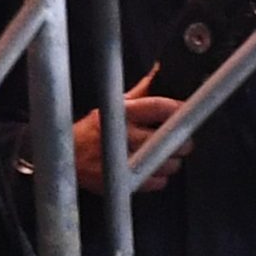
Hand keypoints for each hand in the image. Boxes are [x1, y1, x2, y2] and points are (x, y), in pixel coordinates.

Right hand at [72, 71, 188, 195]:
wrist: (68, 156)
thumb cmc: (93, 129)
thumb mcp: (114, 105)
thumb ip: (142, 93)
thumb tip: (160, 73)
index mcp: (122, 113)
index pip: (158, 107)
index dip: (178, 109)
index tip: (188, 112)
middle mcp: (122, 135)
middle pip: (167, 138)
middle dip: (182, 141)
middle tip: (184, 141)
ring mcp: (121, 161)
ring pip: (165, 163)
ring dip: (173, 161)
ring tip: (169, 157)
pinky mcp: (121, 183)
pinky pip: (155, 182)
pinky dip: (160, 178)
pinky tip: (153, 170)